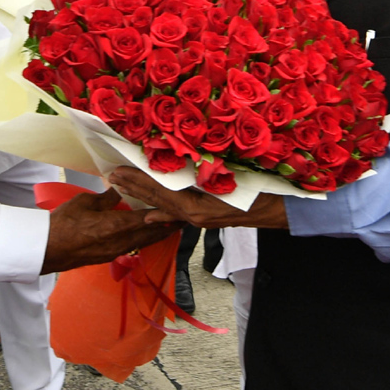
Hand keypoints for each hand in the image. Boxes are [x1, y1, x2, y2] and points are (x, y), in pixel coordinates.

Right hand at [41, 187, 179, 273]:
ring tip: (171, 228)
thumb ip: (106, 198)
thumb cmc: (63, 223)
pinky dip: (144, 240)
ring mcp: (114, 252)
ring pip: (143, 242)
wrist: (47, 250)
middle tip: (182, 219)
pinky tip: (147, 237)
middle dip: (167, 226)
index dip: (163, 213)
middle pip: (150, 233)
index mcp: (115, 225)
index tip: (177, 209)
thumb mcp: (85, 202)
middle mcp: (120, 241)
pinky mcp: (108, 257)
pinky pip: (133, 247)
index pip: (146, 218)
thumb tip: (119, 189)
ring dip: (158, 235)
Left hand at [108, 166, 288, 229]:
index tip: (118, 171)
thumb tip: (174, 170)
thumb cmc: (257, 190)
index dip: (137, 180)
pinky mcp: (206, 218)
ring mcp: (199, 219)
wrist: (277, 209)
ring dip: (143, 195)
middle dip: (133, 187)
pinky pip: (177, 213)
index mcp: (195, 206)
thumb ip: (200, 174)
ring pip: (165, 206)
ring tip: (123, 187)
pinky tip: (150, 213)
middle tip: (112, 176)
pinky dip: (162, 209)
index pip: (159, 190)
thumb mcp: (228, 176)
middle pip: (157, 199)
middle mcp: (194, 215)